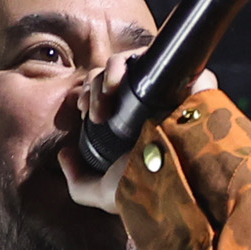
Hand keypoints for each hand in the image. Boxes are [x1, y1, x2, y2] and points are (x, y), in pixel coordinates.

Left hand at [58, 65, 219, 217]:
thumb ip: (78, 183)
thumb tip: (64, 155)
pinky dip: (127, 63)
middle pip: (114, 76)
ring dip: (105, 76)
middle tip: (94, 112)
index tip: (85, 112)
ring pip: (128, 63)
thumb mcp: (104, 195)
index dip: (91, 96)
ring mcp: (170, 90)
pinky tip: (116, 84)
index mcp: (137, 125)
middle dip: (94, 88)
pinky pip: (154, 55)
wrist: (176, 180)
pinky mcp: (186, 78)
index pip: (109, 95)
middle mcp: (153, 105)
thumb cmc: (146, 189)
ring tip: (106, 98)